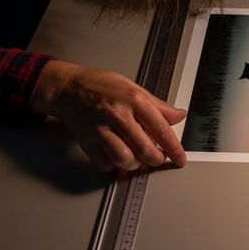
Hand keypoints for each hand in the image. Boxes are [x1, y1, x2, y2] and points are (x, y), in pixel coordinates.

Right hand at [32, 60, 186, 170]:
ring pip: (124, 159)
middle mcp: (117, 114)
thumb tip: (178, 116)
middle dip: (155, 160)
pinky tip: (116, 155)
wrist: (68, 88)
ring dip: (134, 164)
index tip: (180, 159)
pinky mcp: (86, 140)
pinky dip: (113, 165)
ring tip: (136, 156)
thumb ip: (158, 105)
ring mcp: (100, 128)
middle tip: (157, 158)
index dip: (174, 148)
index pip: (161, 129)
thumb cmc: (101, 85)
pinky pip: (104, 163)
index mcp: (134, 99)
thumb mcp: (134, 88)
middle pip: (144, 149)